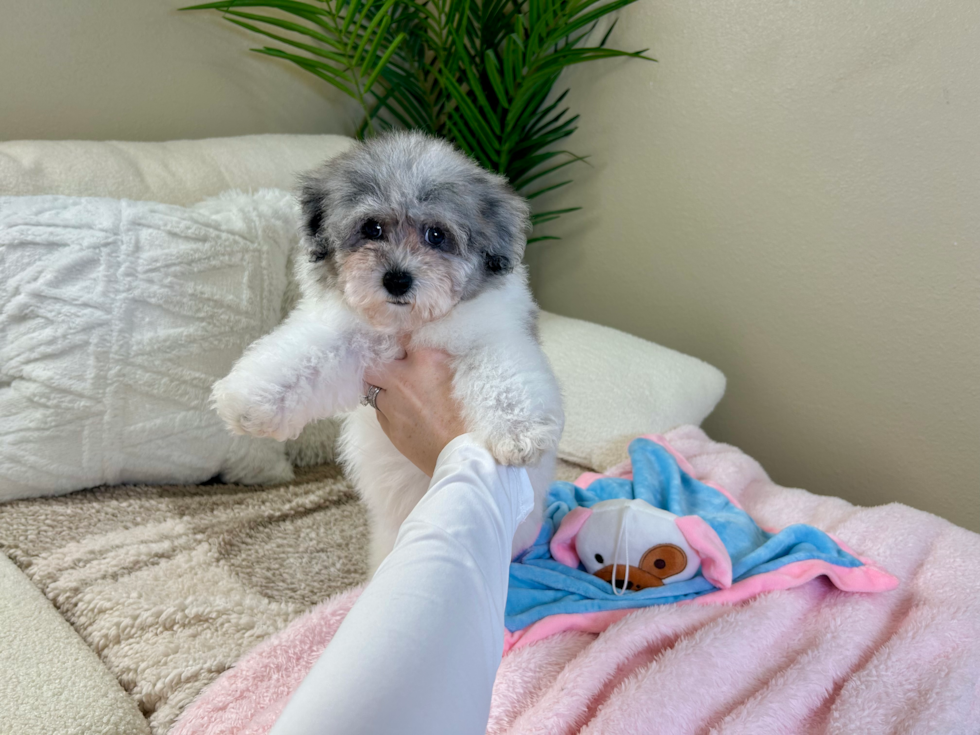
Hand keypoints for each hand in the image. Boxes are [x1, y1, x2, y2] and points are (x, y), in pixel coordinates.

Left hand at [364, 347, 465, 476]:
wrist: (464, 453)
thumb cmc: (470, 414)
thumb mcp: (462, 375)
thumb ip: (441, 359)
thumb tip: (427, 350)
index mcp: (426, 359)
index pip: (401, 337)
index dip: (402, 343)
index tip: (405, 347)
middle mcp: (403, 378)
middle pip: (373, 362)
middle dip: (378, 364)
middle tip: (390, 368)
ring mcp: (391, 403)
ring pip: (371, 388)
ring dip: (382, 388)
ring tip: (398, 394)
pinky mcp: (388, 426)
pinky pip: (380, 411)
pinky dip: (388, 409)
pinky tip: (405, 415)